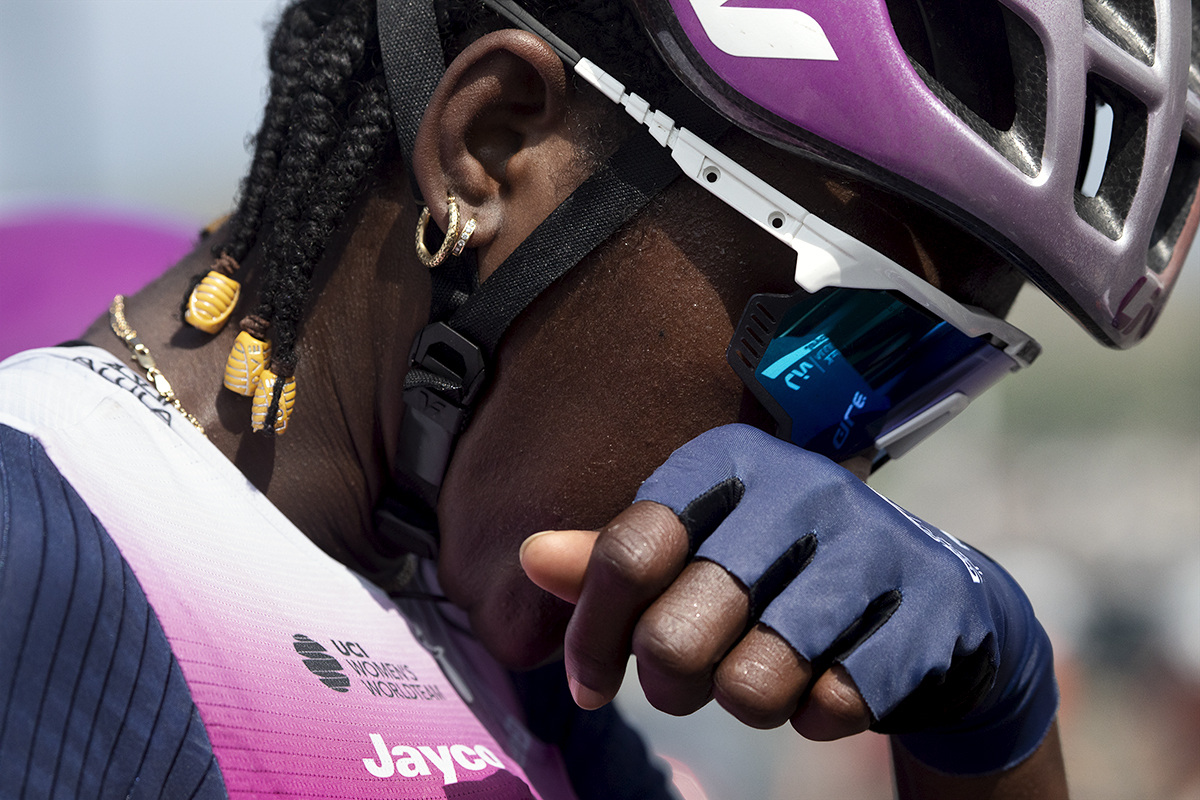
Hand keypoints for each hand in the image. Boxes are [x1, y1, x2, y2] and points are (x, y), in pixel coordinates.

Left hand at [520, 424, 1057, 774]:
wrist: (938, 599)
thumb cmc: (788, 572)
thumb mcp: (700, 550)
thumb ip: (618, 558)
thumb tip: (531, 558)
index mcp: (730, 462)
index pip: (624, 554)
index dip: (590, 635)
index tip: (589, 680)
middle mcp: (800, 491)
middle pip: (674, 635)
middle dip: (670, 682)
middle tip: (692, 677)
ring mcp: (870, 552)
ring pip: (750, 687)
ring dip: (749, 702)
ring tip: (769, 672)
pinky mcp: (924, 620)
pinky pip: (828, 709)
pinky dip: (818, 714)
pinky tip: (835, 678)